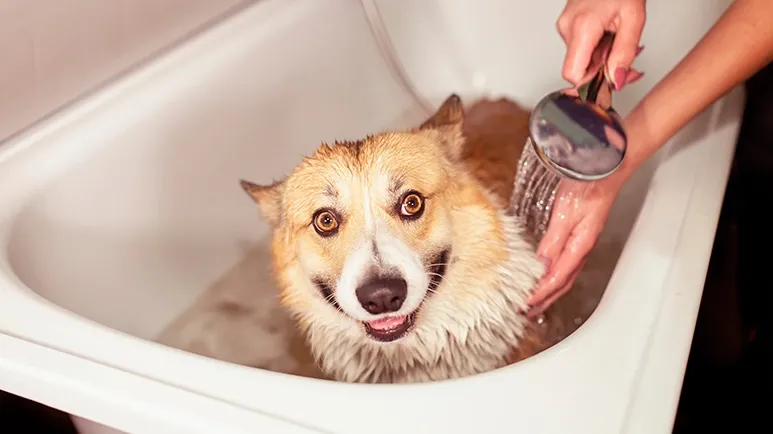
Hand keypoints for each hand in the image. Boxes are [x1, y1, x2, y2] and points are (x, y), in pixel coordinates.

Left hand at [526, 176, 623, 316]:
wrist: (605, 169)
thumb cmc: (587, 187)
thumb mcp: (565, 214)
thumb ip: (553, 242)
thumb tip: (542, 267)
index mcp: (579, 246)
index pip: (556, 278)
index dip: (540, 294)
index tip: (525, 305)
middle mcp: (581, 248)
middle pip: (562, 283)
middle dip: (544, 300)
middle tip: (526, 312)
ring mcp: (581, 243)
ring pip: (564, 275)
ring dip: (548, 291)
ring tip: (533, 301)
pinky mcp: (578, 235)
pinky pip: (565, 264)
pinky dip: (552, 276)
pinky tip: (545, 275)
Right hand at [557, 0, 646, 89]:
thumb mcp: (633, 19)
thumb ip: (624, 53)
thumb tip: (616, 80)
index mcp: (581, 28)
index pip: (573, 74)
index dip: (591, 84)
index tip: (610, 84)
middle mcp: (567, 28)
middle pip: (580, 68)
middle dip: (604, 72)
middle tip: (628, 67)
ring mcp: (565, 26)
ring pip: (582, 59)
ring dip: (603, 60)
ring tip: (621, 44)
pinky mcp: (568, 24)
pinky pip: (581, 47)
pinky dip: (598, 49)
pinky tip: (611, 39)